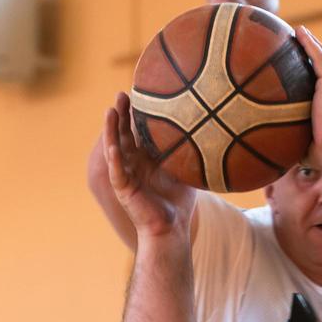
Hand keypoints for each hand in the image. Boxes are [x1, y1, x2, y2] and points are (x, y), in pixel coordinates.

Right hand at [102, 92, 196, 239]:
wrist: (172, 228)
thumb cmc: (179, 203)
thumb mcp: (187, 171)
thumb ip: (190, 153)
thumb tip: (211, 133)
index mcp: (146, 158)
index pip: (138, 130)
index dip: (137, 113)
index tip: (140, 93)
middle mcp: (133, 163)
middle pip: (124, 133)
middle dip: (122, 114)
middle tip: (123, 93)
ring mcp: (126, 174)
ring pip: (115, 148)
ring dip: (111, 130)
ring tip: (110, 111)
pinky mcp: (123, 188)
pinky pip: (117, 171)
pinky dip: (114, 158)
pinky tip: (112, 146)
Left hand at [294, 26, 321, 170]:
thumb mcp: (306, 150)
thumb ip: (293, 147)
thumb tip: (274, 156)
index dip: (317, 76)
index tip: (306, 69)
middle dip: (316, 54)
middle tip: (304, 43)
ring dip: (312, 43)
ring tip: (300, 31)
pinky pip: (318, 56)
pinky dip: (309, 43)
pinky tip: (299, 31)